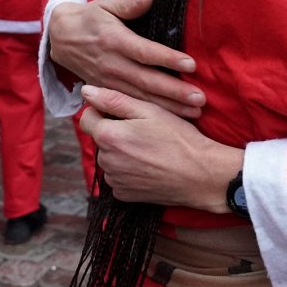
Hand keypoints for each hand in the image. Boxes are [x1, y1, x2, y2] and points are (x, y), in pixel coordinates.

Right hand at [49, 0, 205, 118]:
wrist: (60, 38)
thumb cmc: (90, 18)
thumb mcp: (106, 5)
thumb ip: (128, 5)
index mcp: (114, 40)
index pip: (145, 52)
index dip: (168, 59)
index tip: (191, 65)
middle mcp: (112, 64)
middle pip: (146, 80)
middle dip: (174, 92)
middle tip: (200, 99)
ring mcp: (108, 81)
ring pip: (140, 97)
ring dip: (168, 107)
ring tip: (194, 113)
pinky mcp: (106, 91)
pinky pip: (130, 104)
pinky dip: (151, 112)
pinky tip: (171, 118)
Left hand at [79, 86, 243, 211]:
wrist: (200, 175)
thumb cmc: (178, 138)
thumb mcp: (150, 111)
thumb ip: (114, 100)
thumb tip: (86, 91)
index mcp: (108, 136)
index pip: (86, 118)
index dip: (102, 111)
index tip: (124, 113)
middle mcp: (105, 161)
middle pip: (100, 138)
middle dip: (114, 132)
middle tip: (144, 130)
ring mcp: (114, 180)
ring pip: (109, 157)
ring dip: (121, 151)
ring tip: (149, 149)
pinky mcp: (124, 195)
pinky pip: (118, 176)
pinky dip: (128, 170)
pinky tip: (149, 165)